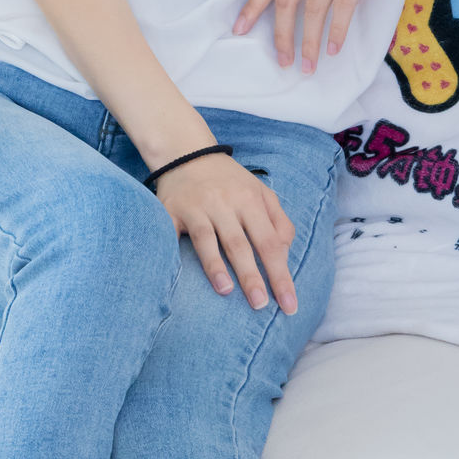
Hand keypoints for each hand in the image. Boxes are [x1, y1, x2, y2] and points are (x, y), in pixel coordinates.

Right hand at [154, 154, 297, 311]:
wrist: (186, 152)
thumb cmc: (230, 181)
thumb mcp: (262, 193)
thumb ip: (279, 222)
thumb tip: (285, 255)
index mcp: (250, 200)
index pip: (270, 243)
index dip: (281, 275)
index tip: (289, 304)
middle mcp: (224, 203)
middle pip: (240, 244)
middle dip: (252, 277)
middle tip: (261, 306)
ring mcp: (196, 207)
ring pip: (207, 239)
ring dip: (216, 266)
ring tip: (226, 292)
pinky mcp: (170, 211)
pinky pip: (171, 234)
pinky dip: (174, 251)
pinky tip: (179, 274)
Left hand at [233, 0, 417, 71]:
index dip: (253, 7)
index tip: (240, 29)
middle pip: (287, 0)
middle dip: (281, 35)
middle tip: (282, 61)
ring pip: (314, 7)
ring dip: (309, 41)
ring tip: (308, 65)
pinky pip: (344, 3)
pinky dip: (337, 29)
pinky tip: (335, 48)